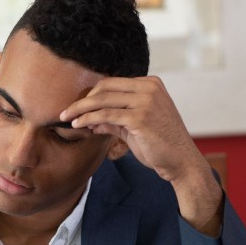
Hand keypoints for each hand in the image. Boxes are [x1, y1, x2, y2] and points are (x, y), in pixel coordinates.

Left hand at [60, 76, 223, 234]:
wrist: (181, 162)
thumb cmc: (160, 145)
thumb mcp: (134, 128)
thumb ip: (114, 120)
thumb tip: (89, 121)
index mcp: (150, 84)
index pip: (111, 83)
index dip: (91, 94)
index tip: (76, 107)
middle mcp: (149, 88)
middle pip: (104, 88)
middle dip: (81, 100)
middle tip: (64, 113)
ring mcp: (146, 101)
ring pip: (102, 100)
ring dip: (80, 110)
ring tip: (66, 119)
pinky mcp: (140, 117)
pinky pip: (105, 115)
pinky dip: (88, 119)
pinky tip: (78, 125)